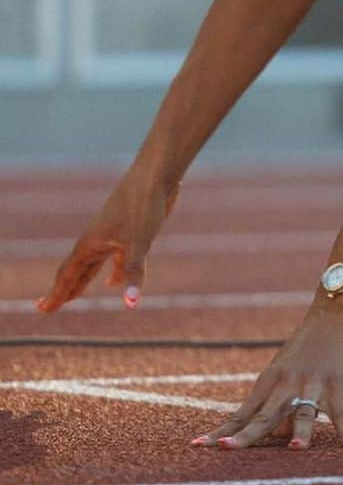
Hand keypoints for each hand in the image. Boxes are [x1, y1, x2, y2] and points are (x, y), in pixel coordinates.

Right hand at [36, 170, 179, 311]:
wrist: (157, 174)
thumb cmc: (143, 204)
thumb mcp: (139, 242)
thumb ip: (133, 272)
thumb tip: (131, 303)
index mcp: (90, 242)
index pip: (67, 274)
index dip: (56, 293)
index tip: (42, 310)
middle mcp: (97, 239)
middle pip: (75, 270)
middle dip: (63, 289)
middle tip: (46, 307)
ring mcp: (113, 234)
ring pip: (93, 264)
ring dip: (83, 280)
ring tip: (73, 297)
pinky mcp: (129, 230)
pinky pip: (114, 257)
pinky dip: (111, 271)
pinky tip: (114, 282)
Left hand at [190, 297, 342, 449]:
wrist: (335, 314)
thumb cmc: (309, 348)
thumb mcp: (286, 372)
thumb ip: (279, 404)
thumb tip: (278, 436)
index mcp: (270, 382)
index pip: (241, 413)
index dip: (222, 431)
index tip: (197, 446)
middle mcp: (286, 384)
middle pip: (264, 416)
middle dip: (246, 436)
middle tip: (226, 450)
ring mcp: (312, 383)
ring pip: (304, 413)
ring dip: (300, 432)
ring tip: (296, 450)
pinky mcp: (337, 383)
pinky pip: (341, 411)